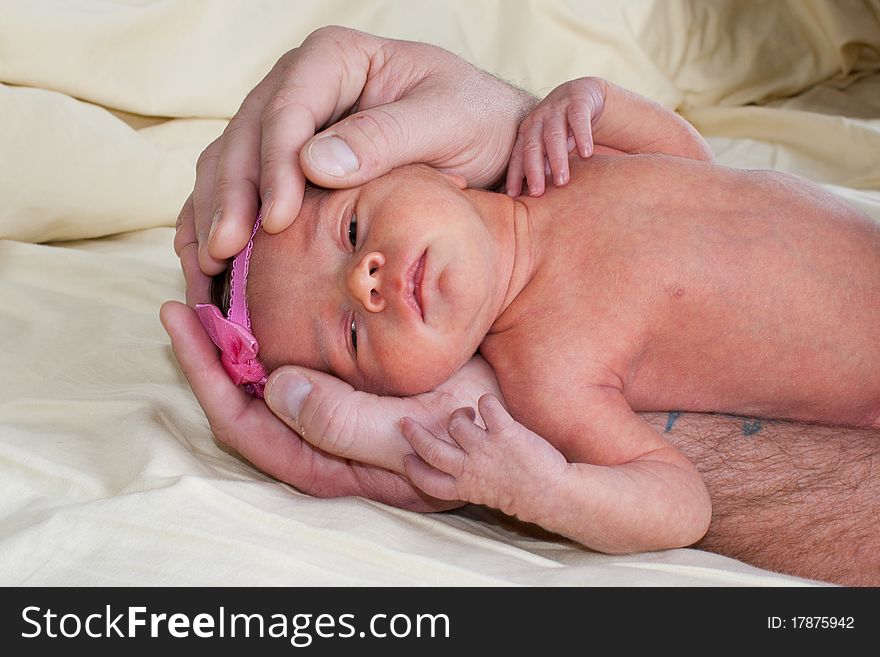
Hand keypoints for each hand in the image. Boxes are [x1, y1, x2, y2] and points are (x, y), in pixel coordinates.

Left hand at [160, 300, 503, 510]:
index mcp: (325, 461)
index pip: (241, 422)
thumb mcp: (413, 432)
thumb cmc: (473, 433)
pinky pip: (302, 362)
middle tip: (187, 294)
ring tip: (217, 289)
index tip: (182, 317)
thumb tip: (272, 389)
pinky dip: (278, 331)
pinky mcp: (355, 389)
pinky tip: (274, 297)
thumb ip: (343, 424)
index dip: (204, 373)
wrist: (518, 425)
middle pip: (244, 400)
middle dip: (211, 351)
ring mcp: (337, 416)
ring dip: (239, 340)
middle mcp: (322, 441)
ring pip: (268, 380)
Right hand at [176, 25, 536, 304]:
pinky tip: (208, 267)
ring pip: (228, 164)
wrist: (492, 141)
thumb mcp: (447, 123)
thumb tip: (312, 164)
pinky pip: (239, 191)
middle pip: (244, 138)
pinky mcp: (284, 164)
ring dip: (213, 216)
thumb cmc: (478, 122)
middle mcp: (298, 85)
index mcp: (335, 58)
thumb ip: (385, 138)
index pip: (287, 110)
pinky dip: (217, 225)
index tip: (278, 222)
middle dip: (231, 198)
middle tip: (223, 254)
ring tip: (207, 269)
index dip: (273, 168)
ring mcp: (286, 126)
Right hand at [401, 394, 567, 520]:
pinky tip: (491, 407)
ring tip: (469, 415)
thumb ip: (469, 479)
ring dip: (459, 414)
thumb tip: (458, 461)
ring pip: (456, 423)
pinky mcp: (505, 432)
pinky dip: (486, 402)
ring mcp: (486, 449)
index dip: (413, 469)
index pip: (428, 481)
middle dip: (414, 434)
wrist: (552, 494)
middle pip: (430, 449)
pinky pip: (486, 405)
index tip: (406, 458)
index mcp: (465, 487)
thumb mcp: (487, 494)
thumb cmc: (523, 494)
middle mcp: (470, 468)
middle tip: (405, 421)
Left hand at [506, 77, 606, 197]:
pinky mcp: (578, 102)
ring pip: (554, 135)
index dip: (514, 176)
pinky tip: (587, 154)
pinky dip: (582, 136)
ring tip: (562, 181)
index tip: (513, 196)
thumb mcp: (548, 147)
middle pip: (532, 147)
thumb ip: (540, 167)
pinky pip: (579, 119)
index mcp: (526, 133)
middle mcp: (537, 121)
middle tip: (537, 193)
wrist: (581, 95)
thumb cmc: (561, 131)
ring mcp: (556, 110)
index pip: (517, 157)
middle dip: (533, 171)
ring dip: (557, 159)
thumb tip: (527, 200)